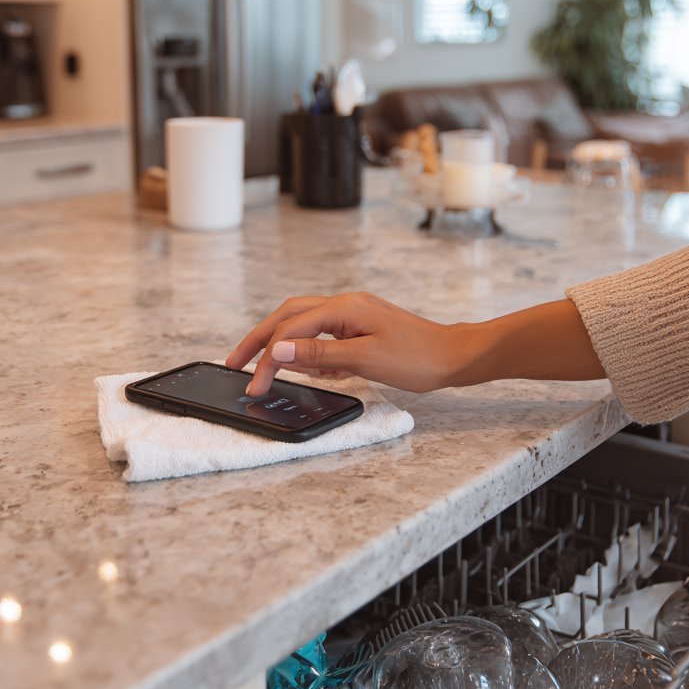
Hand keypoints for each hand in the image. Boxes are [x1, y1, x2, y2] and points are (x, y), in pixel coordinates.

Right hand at [225, 291, 468, 395]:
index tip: (253, 384)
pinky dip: (306, 348)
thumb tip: (280, 351)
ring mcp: (352, 313)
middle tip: (234, 363)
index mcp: (343, 307)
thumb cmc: (418, 358)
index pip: (291, 330)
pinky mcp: (359, 326)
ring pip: (303, 322)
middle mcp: (344, 304)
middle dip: (259, 339)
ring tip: (260, 364)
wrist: (454, 356)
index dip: (267, 358)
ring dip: (280, 342)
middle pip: (288, 317)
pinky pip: (322, 332)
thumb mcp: (365, 359)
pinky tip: (304, 365)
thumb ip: (319, 354)